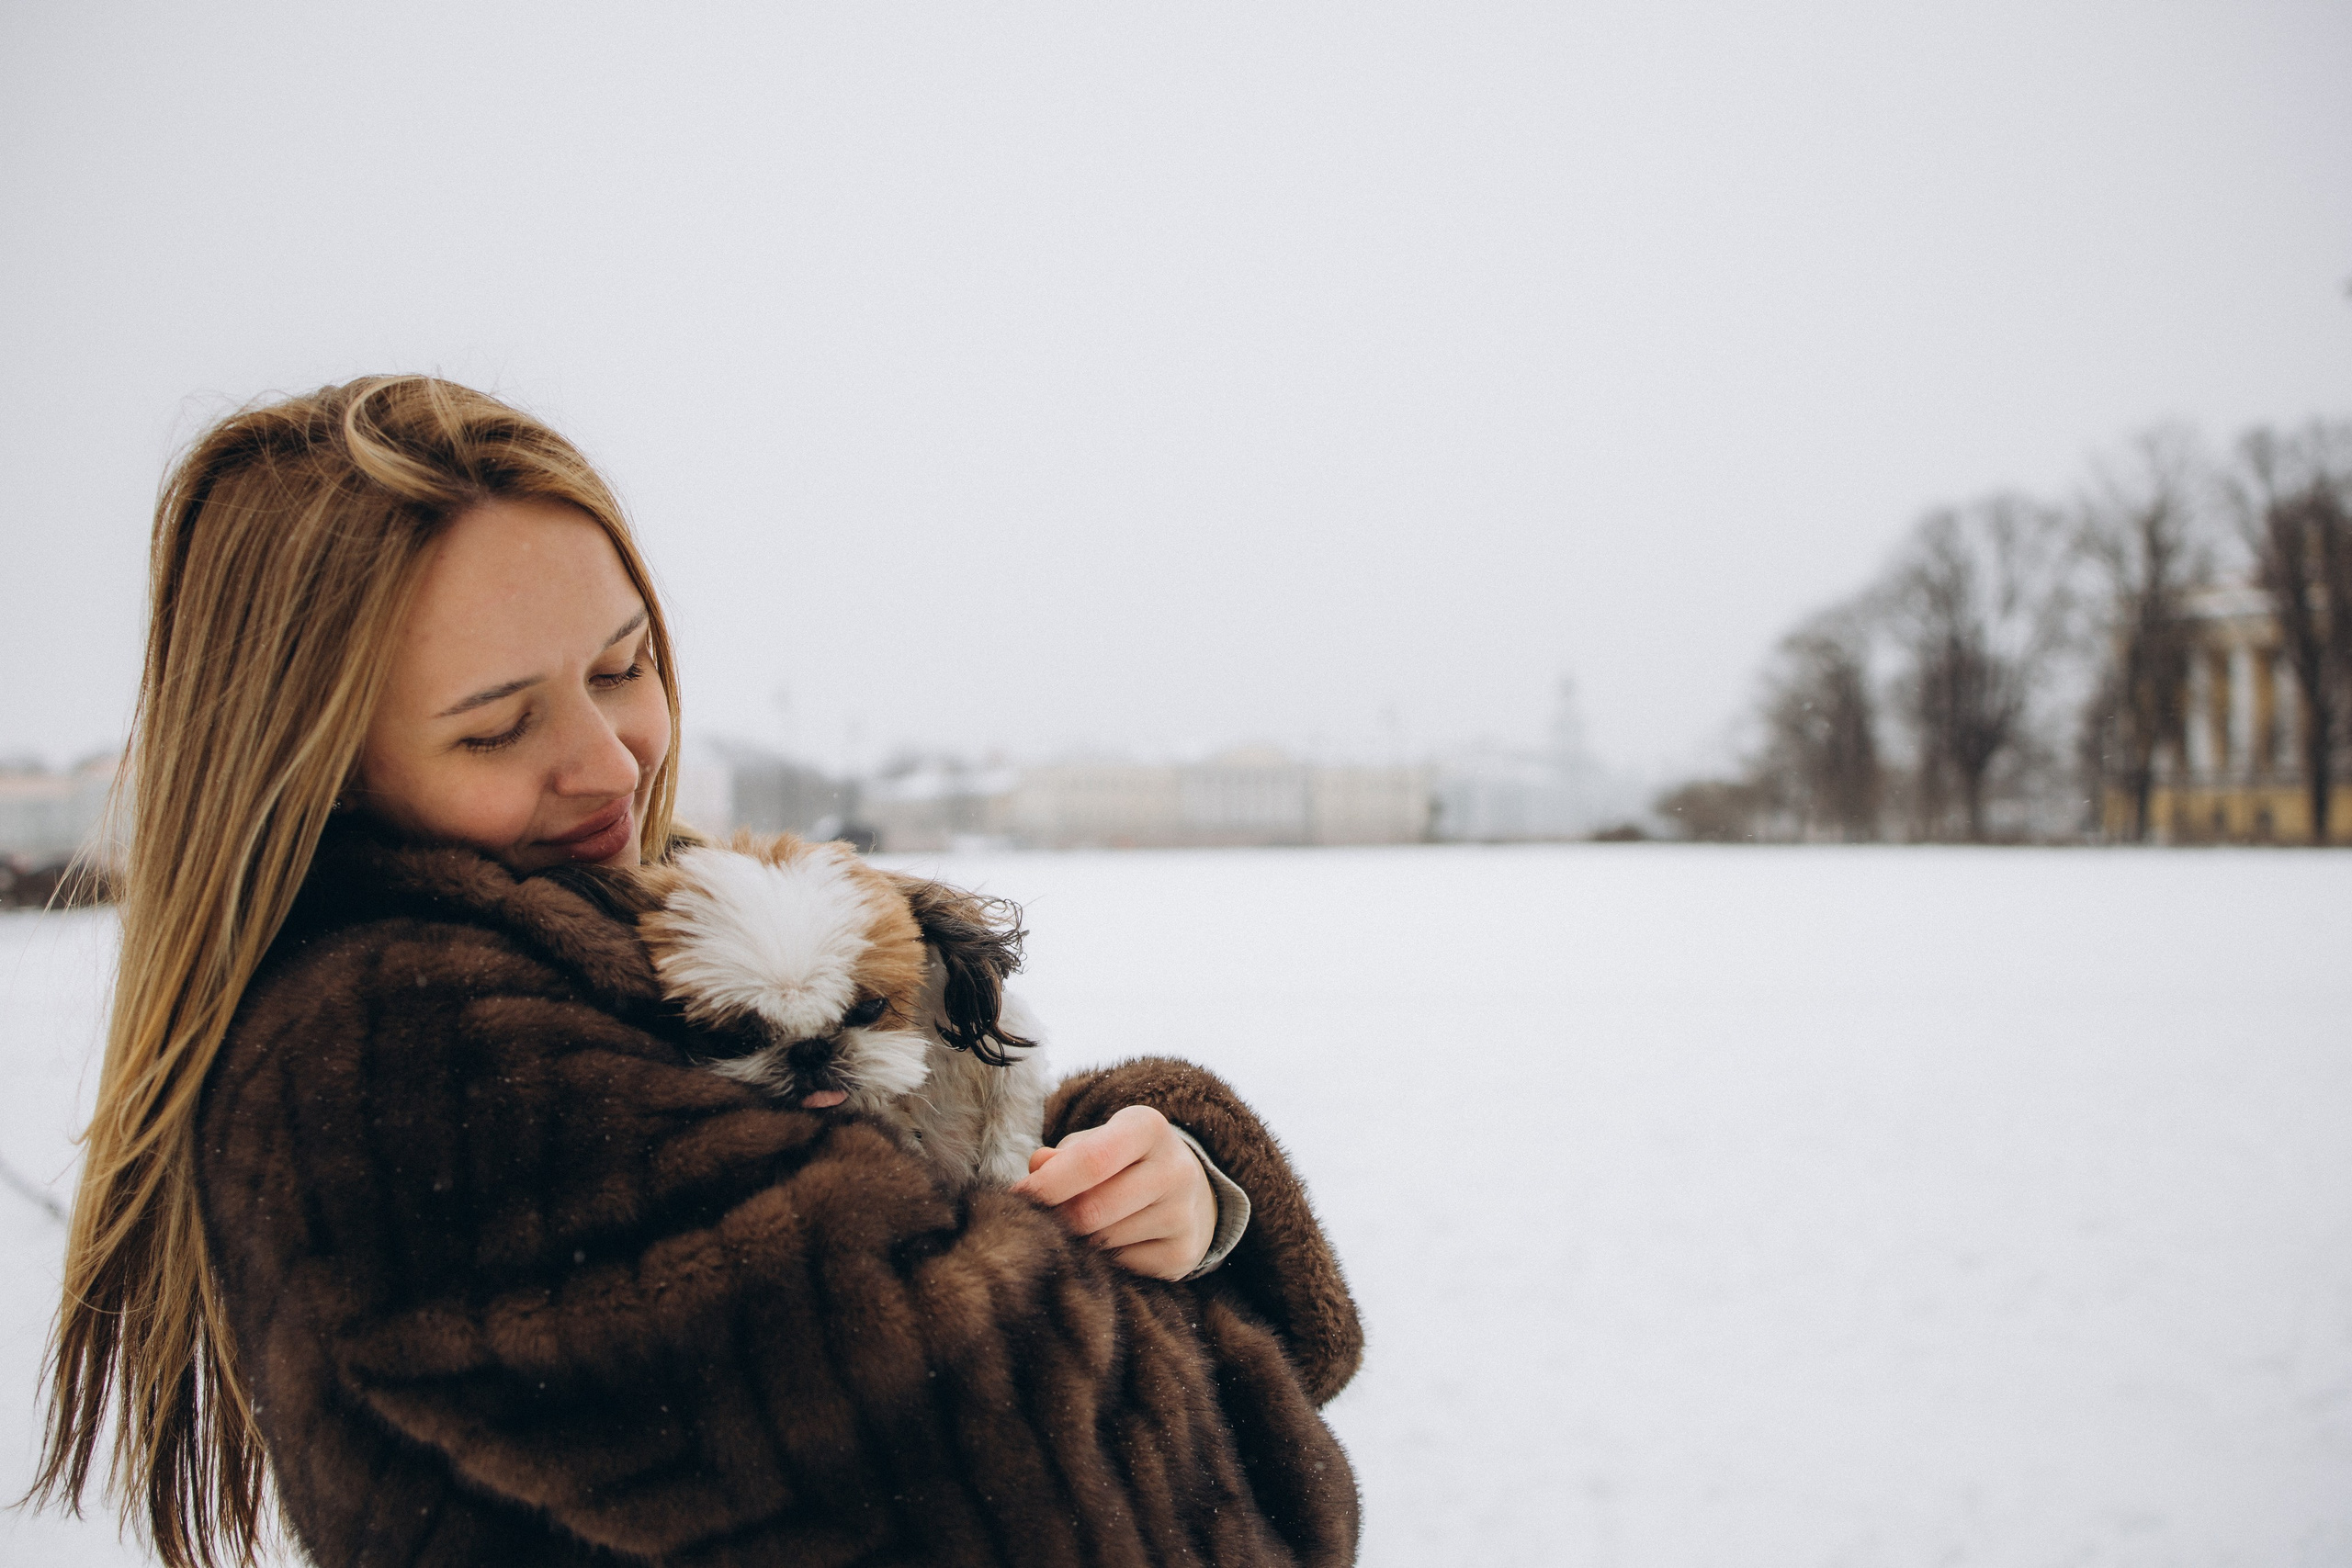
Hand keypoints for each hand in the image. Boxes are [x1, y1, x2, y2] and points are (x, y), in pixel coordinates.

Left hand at [1009, 1104, 1217, 1280]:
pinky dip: (1103, 1260)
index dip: (1047, 1185)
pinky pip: (1121, 1267)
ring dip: (1077, 1241)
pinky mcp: (1182, 1254)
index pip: (1092, 1161)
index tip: (1018, 1196)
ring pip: (1104, 1243)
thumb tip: (1037, 1168)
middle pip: (1092, 1211)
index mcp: (1148, 1128)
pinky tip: (1108, 1243)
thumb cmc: (1121, 1163)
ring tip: (1078, 1228)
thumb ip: (1062, 1156)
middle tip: (1041, 1220)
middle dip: (1056, 1220)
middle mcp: (1174, 1169)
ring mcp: (1183, 1215)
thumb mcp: (1094, 1143)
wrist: (1186, 1191)